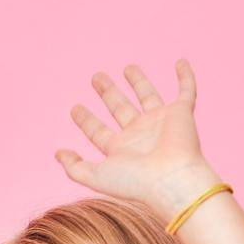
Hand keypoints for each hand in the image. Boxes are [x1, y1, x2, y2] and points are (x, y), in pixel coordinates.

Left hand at [54, 59, 220, 223]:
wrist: (172, 180)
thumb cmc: (136, 182)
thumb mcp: (97, 176)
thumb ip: (75, 167)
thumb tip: (57, 154)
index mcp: (121, 149)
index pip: (99, 132)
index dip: (86, 120)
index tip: (74, 109)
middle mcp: (140, 135)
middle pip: (120, 109)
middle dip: (108, 93)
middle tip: (96, 78)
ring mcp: (161, 123)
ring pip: (148, 97)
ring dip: (139, 82)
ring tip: (128, 68)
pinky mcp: (182, 113)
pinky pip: (186, 91)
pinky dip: (186, 77)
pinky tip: (180, 62)